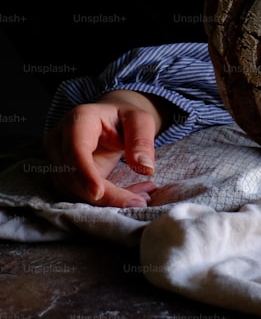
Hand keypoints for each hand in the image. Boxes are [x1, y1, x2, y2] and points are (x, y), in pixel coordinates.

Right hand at [42, 89, 164, 206]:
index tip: (98, 193)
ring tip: (140, 198)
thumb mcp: (140, 121)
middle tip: (139, 202)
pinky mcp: (61, 176)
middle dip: (104, 194)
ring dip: (106, 200)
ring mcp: (56, 160)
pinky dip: (103, 201)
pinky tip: (129, 197)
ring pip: (73, 190)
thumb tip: (145, 169)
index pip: (75, 150)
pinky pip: (78, 195)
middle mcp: (58, 141)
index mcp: (78, 120)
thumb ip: (142, 141)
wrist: (109, 120)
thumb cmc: (124, 117)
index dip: (85, 173)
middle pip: (72, 175)